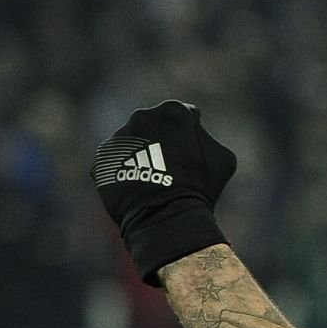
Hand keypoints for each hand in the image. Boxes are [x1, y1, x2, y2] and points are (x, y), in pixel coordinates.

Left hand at [91, 100, 238, 284]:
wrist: (165, 216)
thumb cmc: (199, 186)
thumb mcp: (222, 158)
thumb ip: (207, 138)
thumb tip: (197, 135)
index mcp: (173, 110)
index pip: (184, 117)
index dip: (191, 137)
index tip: (192, 156)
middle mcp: (142, 116)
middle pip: (155, 127)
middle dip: (163, 143)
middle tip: (172, 169)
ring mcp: (120, 136)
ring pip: (134, 143)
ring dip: (142, 156)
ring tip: (154, 181)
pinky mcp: (103, 157)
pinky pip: (118, 161)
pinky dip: (126, 171)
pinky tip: (139, 187)